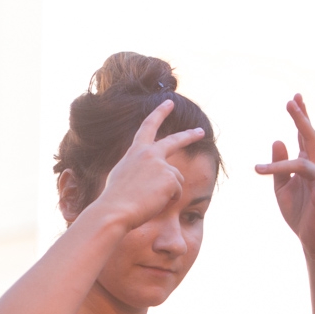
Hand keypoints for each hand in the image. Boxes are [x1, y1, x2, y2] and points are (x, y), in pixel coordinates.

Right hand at [90, 100, 206, 231]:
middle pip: (174, 141)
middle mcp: (149, 153)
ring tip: (147, 199)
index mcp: (135, 151)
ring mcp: (161, 164)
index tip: (168, 103)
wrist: (115, 210)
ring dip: (167, 192)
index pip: (148, 126)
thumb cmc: (114, 199)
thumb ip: (138, 168)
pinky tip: (153, 203)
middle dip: (189, 135)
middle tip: (200, 132)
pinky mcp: (170, 178)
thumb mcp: (122, 176)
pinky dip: (168, 200)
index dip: (159, 113)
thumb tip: (149, 175)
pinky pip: (177, 192)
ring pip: (176, 179)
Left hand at [254, 94, 314, 258]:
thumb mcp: (281, 187)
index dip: (299, 118)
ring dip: (301, 131)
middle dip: (301, 117)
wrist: (310, 237)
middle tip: (292, 99)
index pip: (302, 137)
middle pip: (308, 137)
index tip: (293, 99)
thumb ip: (278, 165)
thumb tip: (277, 139)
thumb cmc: (298, 213)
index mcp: (304, 165)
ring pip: (310, 151)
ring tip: (293, 113)